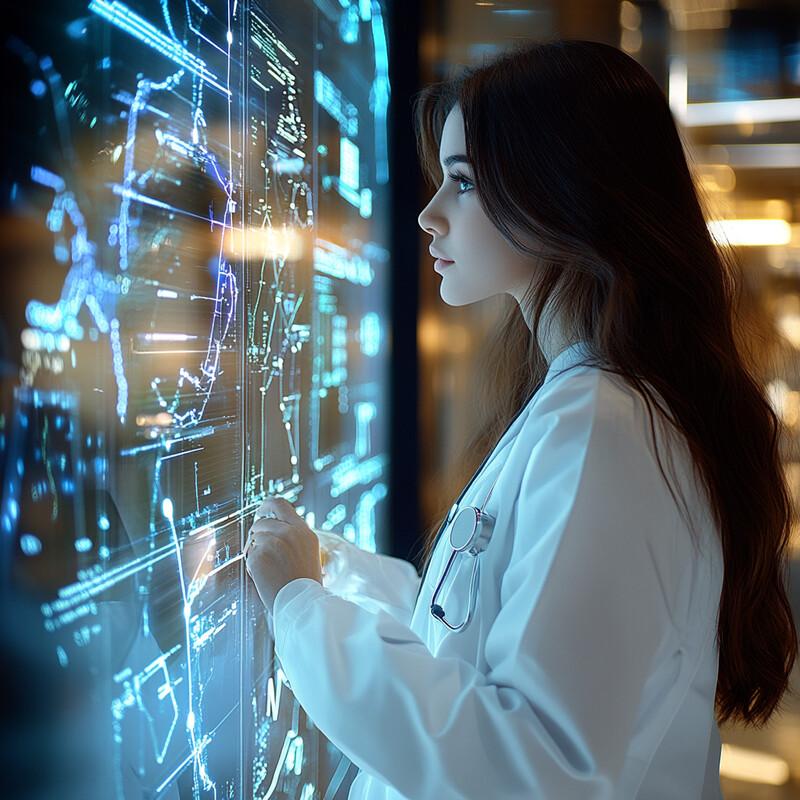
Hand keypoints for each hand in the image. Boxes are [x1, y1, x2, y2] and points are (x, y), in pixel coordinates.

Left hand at [244, 497, 321, 614]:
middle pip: (261, 522)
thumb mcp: (308, 551)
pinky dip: (252, 565)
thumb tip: (275, 524)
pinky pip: (248, 554)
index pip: (280, 504)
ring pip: (253, 538)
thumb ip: (294, 535)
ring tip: (270, 568)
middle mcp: (289, 532)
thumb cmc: (305, 582)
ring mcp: (273, 542)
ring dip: (255, 551)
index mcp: (303, 531)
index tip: (262, 512)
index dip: (267, 506)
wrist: (302, 602)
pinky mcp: (259, 556)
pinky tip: (266, 576)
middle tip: (265, 552)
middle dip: (258, 535)